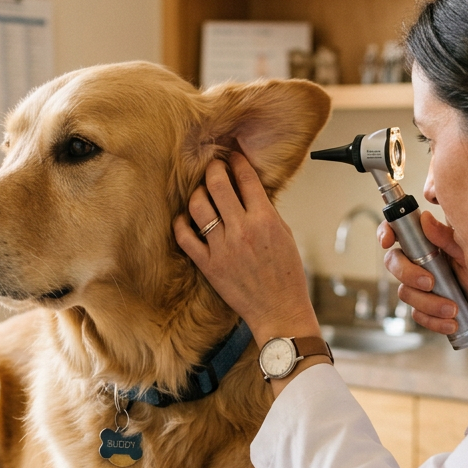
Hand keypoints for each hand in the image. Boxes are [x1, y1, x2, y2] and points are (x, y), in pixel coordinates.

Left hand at [173, 155, 319, 349]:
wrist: (279, 310)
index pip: (246, 178)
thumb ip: (266, 212)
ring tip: (201, 193)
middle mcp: (242, 230)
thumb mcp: (285, 236)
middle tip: (213, 166)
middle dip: (213, 168)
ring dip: (197, 193)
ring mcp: (222, 247)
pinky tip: (185, 218)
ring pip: (198, 206)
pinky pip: (185, 236)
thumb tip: (250, 192)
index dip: (237, 162)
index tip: (233, 157)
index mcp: (265, 220)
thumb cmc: (286, 275)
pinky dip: (181, 223)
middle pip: (217, 184)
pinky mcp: (208, 265)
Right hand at [379, 212, 467, 385]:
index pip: (400, 231)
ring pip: (405, 292)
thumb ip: (448, 239)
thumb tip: (425, 219)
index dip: (387, 231)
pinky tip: (452, 322)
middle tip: (430, 283)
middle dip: (408, 274)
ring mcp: (421, 287)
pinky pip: (416, 314)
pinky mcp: (424, 309)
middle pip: (393, 261)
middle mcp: (422, 263)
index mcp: (432, 244)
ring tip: (453, 309)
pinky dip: (434, 320)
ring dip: (429, 303)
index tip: (388, 241)